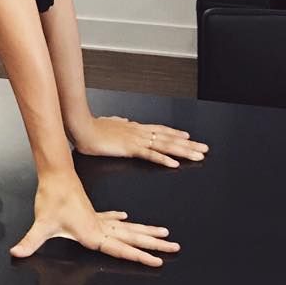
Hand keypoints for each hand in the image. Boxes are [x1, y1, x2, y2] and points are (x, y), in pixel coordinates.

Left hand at [11, 173, 179, 267]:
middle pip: (132, 237)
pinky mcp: (91, 211)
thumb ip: (30, 241)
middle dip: (154, 245)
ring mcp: (97, 218)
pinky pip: (112, 218)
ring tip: (164, 236)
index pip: (120, 248)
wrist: (54, 174)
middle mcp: (99, 226)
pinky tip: (128, 218)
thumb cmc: (50, 198)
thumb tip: (17, 252)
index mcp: (93, 233)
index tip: (158, 261)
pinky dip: (122, 220)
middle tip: (175, 247)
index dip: (139, 256)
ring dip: (146, 232)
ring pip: (128, 227)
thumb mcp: (41, 224)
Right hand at [72, 115, 207, 167]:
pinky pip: (150, 155)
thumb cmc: (92, 128)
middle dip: (188, 145)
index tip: (188, 137)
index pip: (160, 130)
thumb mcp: (109, 123)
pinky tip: (174, 164)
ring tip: (198, 156)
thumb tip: (125, 120)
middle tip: (204, 149)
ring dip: (183, 151)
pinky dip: (163, 159)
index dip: (175, 134)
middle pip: (169, 138)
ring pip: (165, 146)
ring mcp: (136, 140)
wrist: (81, 127)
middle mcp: (139, 132)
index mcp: (134, 128)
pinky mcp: (130, 148)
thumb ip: (119, 123)